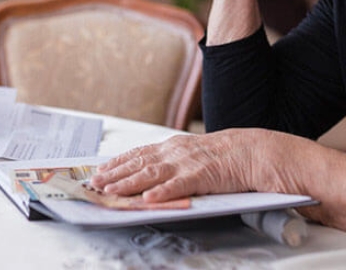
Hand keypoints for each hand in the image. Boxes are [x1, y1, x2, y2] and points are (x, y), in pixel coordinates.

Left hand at [89, 130, 257, 202]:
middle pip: (138, 163)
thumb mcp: (191, 152)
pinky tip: (148, 199)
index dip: (117, 162)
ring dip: (128, 183)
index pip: (138, 153)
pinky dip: (161, 192)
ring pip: (151, 174)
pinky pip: (178, 185)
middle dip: (114, 173)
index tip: (100, 169)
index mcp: (172, 146)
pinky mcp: (200, 176)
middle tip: (95, 182)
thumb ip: (172, 160)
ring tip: (111, 191)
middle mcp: (174, 152)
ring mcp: (186, 163)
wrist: (251, 151)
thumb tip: (150, 171)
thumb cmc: (223, 155)